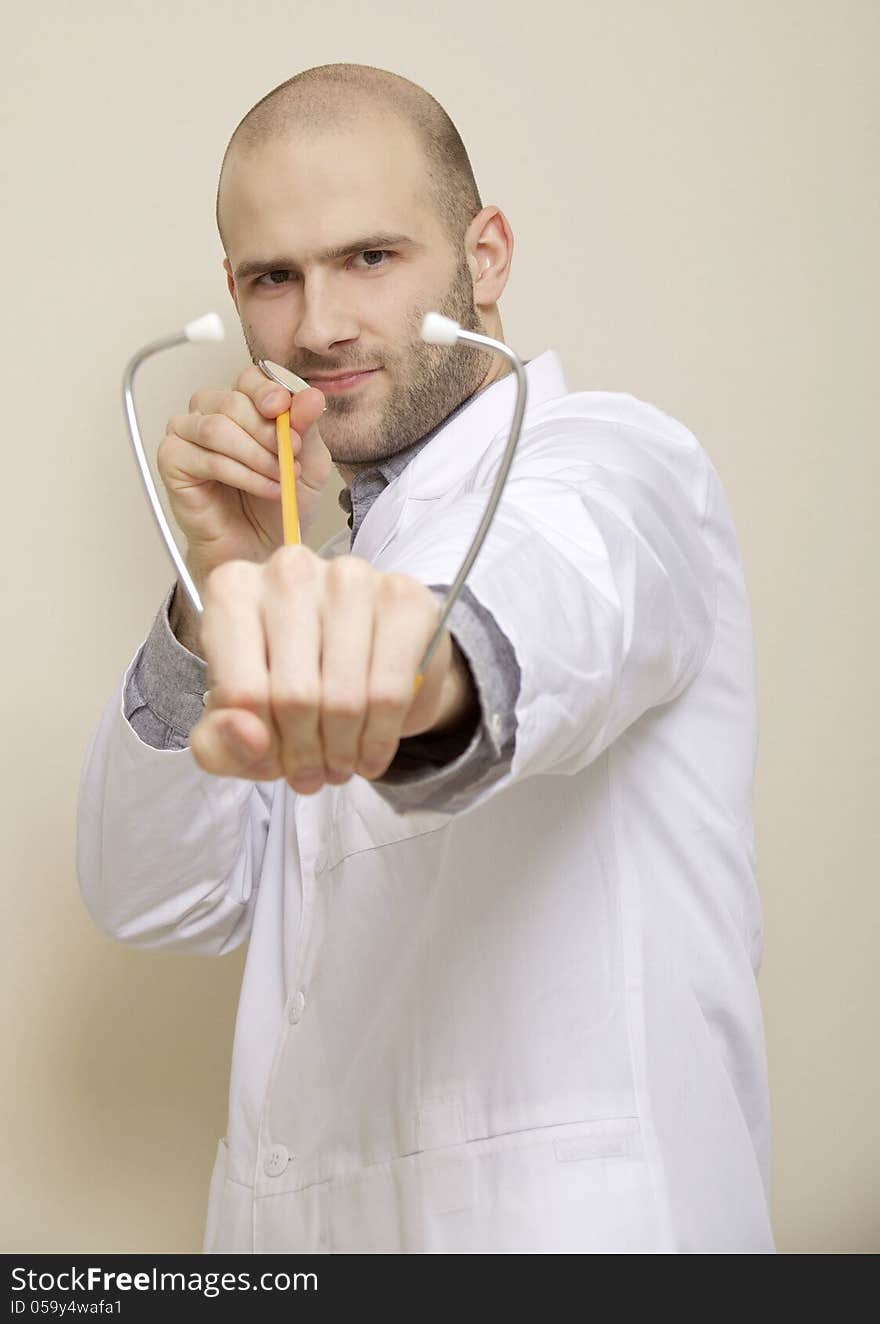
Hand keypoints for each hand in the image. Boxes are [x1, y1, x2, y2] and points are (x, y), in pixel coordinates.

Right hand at [158, 364, 332, 593]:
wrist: (258, 545)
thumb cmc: (276, 503)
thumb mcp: (308, 464)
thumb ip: (308, 429)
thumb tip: (311, 396)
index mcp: (241, 402)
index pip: (251, 378)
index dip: (272, 395)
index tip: (291, 419)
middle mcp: (209, 411)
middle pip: (234, 401)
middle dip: (269, 433)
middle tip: (290, 459)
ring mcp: (186, 433)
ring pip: (218, 427)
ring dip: (256, 455)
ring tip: (279, 478)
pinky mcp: (171, 460)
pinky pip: (206, 458)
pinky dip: (242, 475)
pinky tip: (264, 489)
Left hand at [188, 545, 477, 791]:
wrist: (363, 661)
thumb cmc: (287, 686)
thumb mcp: (236, 725)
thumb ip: (217, 743)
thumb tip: (248, 735)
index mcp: (232, 590)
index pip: (240, 693)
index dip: (259, 747)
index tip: (273, 764)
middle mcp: (288, 569)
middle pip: (293, 696)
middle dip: (304, 754)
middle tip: (312, 774)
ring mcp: (350, 577)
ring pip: (344, 697)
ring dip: (342, 751)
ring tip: (340, 765)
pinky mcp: (403, 596)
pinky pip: (390, 691)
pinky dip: (379, 738)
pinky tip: (371, 753)